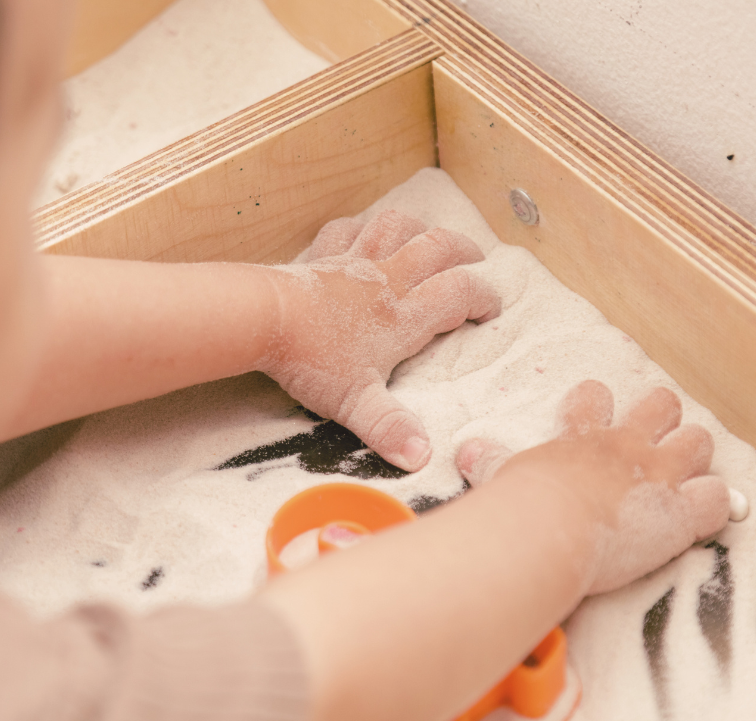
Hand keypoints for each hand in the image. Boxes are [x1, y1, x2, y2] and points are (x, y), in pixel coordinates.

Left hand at [259, 211, 500, 471]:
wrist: (263, 319)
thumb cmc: (311, 361)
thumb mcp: (356, 403)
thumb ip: (390, 429)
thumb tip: (422, 458)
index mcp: (402, 317)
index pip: (457, 295)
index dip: (483, 297)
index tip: (492, 309)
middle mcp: (385, 281)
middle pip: (437, 248)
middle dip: (463, 250)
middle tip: (477, 258)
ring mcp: (353, 263)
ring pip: (396, 228)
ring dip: (418, 227)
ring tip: (428, 233)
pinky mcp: (322, 256)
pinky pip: (347, 229)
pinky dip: (361, 227)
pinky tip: (364, 232)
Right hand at [456, 380, 729, 593]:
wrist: (549, 526)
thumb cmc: (521, 504)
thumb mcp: (501, 474)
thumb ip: (490, 461)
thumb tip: (466, 452)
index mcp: (582, 436)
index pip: (594, 398)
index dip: (598, 403)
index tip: (596, 410)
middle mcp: (626, 446)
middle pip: (661, 405)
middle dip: (664, 418)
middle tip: (655, 442)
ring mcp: (658, 475)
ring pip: (699, 441)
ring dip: (695, 457)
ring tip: (687, 476)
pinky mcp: (681, 511)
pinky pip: (717, 498)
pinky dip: (714, 507)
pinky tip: (703, 517)